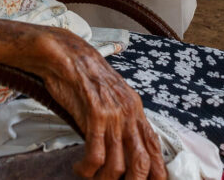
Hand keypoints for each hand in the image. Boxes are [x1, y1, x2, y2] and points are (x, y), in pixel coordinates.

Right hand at [24, 30, 167, 179]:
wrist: (67, 56)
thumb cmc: (84, 78)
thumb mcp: (110, 99)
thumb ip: (119, 121)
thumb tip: (122, 149)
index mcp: (136, 110)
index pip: (154, 148)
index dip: (157, 172)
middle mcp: (129, 113)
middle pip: (142, 163)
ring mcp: (113, 115)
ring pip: (117, 165)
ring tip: (91, 178)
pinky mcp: (95, 115)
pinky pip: (95, 155)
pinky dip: (87, 169)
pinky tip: (80, 169)